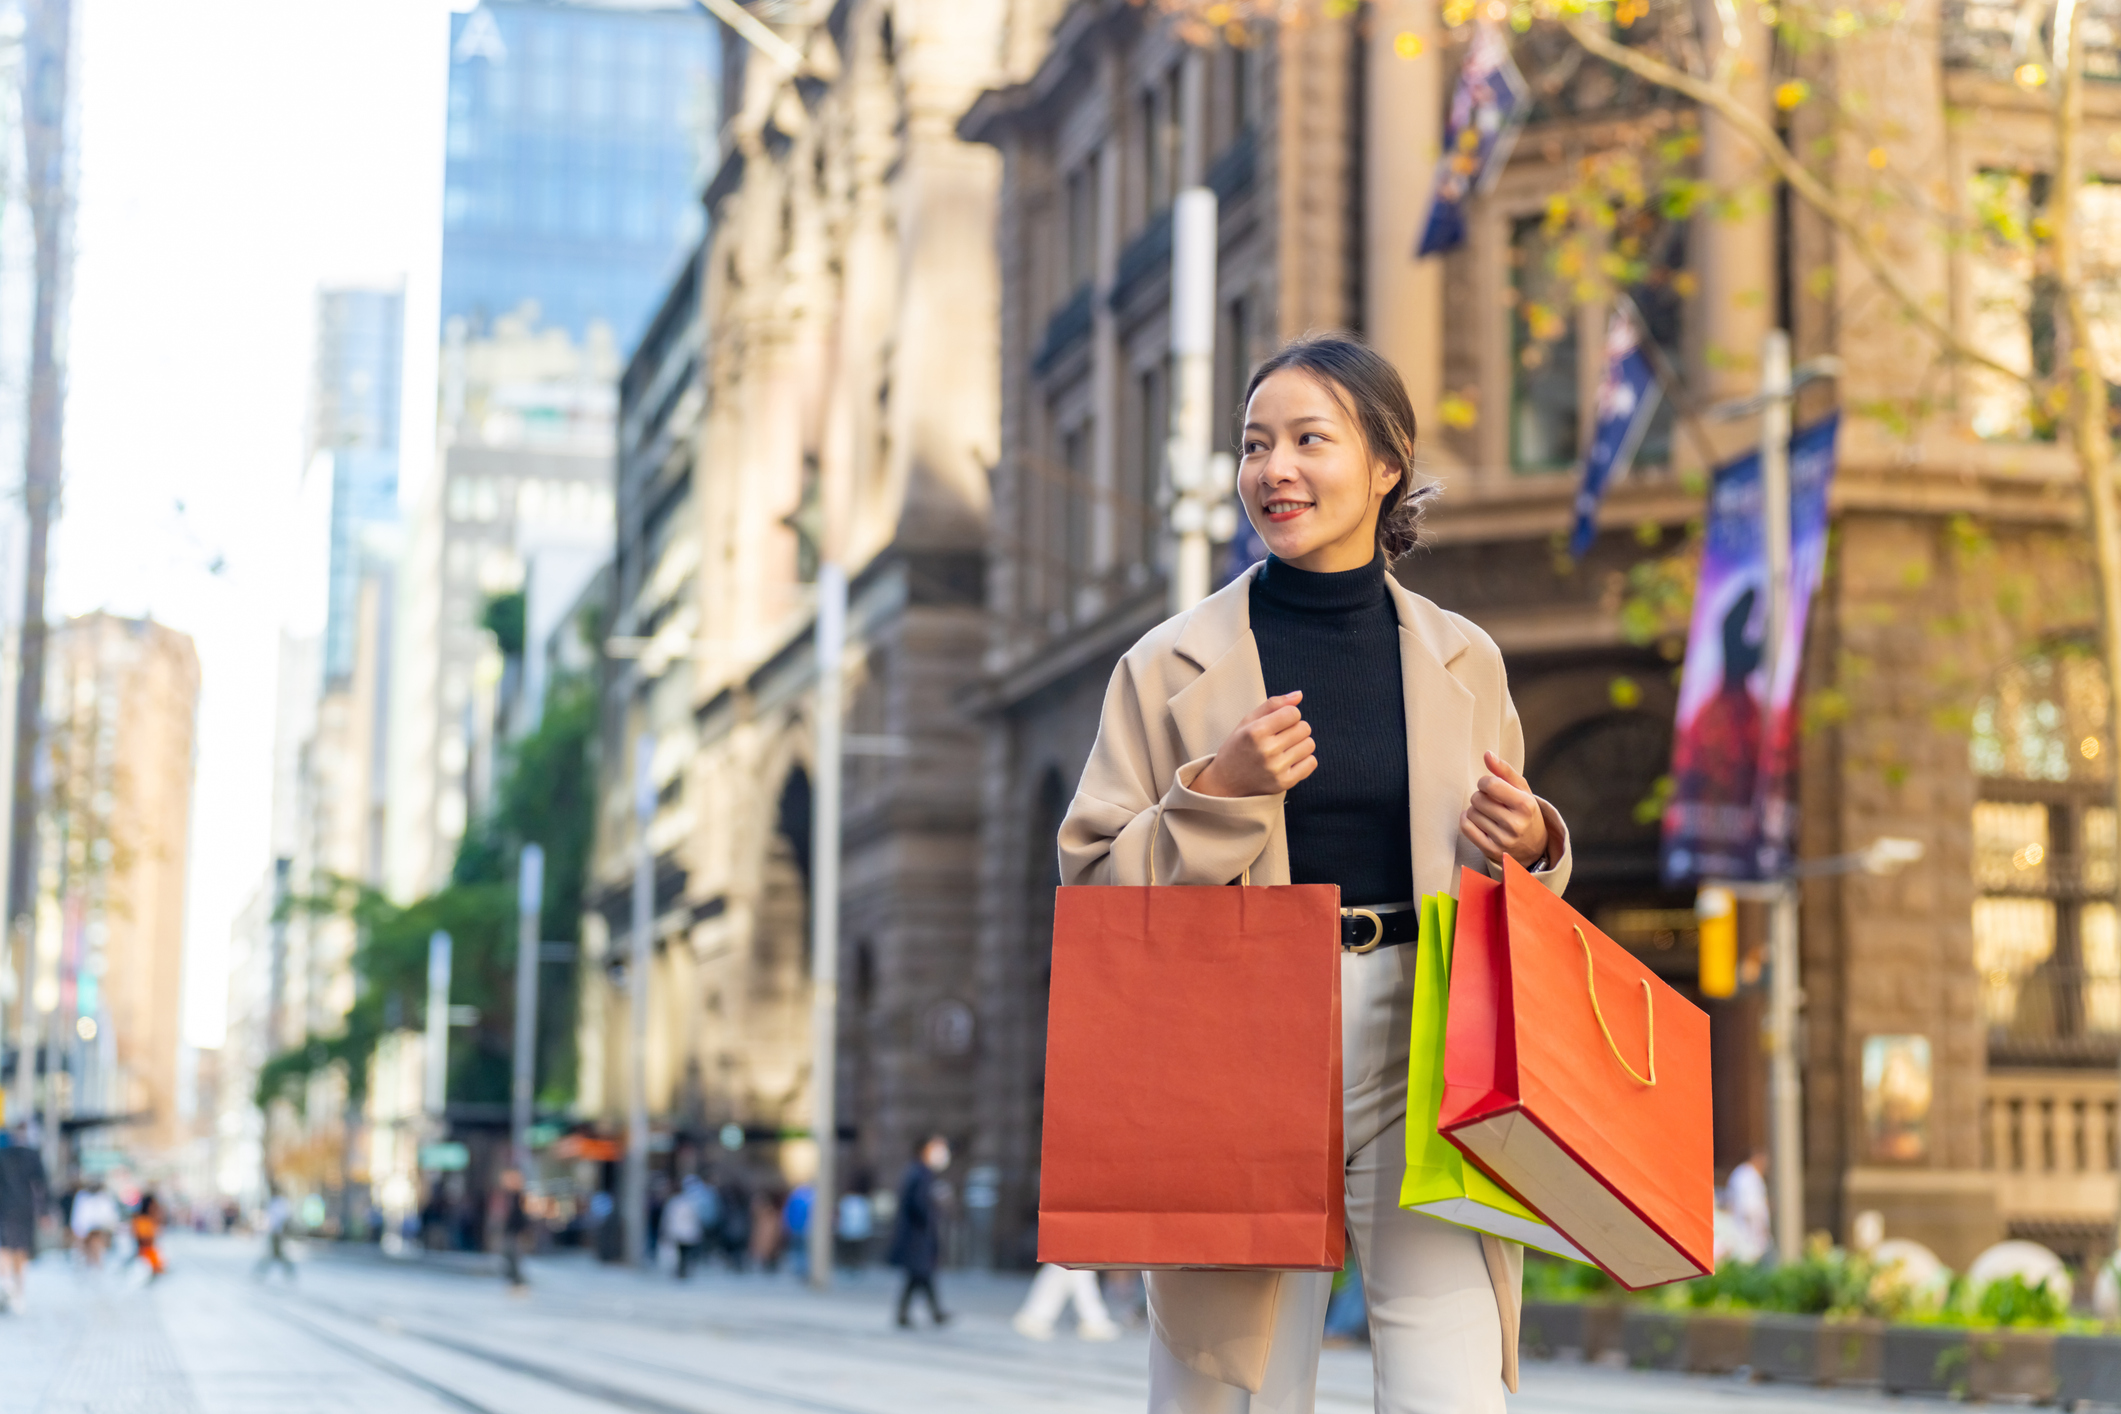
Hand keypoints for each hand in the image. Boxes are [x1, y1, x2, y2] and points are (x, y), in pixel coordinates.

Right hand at [1191, 692, 1315, 797]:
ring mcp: (1276, 768)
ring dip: (1300, 744)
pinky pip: (1311, 763)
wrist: (1226, 782)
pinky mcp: (1284, 782)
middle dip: (1295, 728)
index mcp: (1256, 731)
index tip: (1278, 723)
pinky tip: (1290, 760)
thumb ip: (1273, 704)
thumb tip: (1299, 694)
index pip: (1293, 713)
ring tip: (1285, 748)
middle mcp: (1267, 750)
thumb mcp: (1248, 721)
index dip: (1288, 715)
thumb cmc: (1238, 747)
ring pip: (1309, 744)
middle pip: (1304, 728)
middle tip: (1281, 736)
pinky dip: (1304, 759)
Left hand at [1461, 751, 1551, 869]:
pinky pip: (1466, 828)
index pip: (1490, 784)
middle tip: (1492, 802)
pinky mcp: (1491, 850)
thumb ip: (1504, 770)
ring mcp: (1503, 840)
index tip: (1491, 786)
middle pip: (1478, 798)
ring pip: (1471, 812)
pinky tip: (1477, 820)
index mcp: (1525, 805)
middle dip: (1481, 796)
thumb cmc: (1525, 812)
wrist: (1534, 847)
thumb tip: (1487, 754)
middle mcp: (1515, 824)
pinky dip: (1467, 820)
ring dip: (1475, 809)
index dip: (1485, 782)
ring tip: (1489, 813)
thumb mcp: (1522, 790)